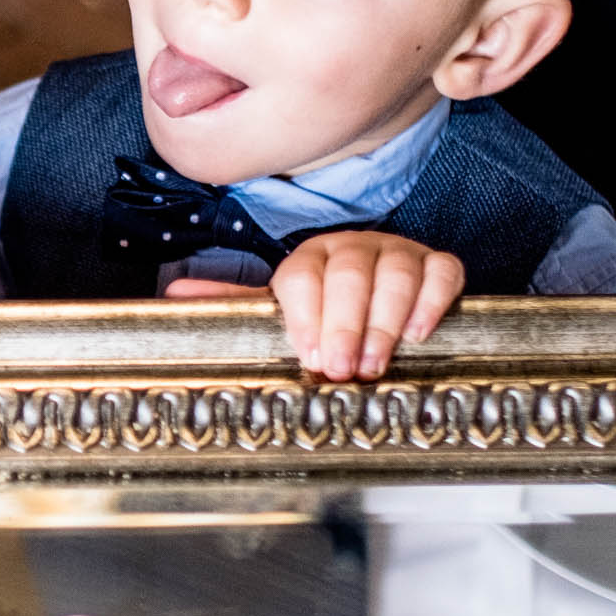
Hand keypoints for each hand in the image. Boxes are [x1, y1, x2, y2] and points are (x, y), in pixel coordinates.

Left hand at [170, 229, 463, 379]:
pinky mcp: (436, 263)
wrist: (379, 291)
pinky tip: (420, 333)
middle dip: (344, 323)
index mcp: (309, 257)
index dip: (305, 315)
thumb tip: (173, 296)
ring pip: (395, 272)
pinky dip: (432, 300)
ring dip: (385, 319)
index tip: (310, 355)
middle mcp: (352, 247)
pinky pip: (442, 271)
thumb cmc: (323, 308)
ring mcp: (397, 253)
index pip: (302, 276)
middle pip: (348, 274)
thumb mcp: (278, 308)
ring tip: (376, 362)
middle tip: (342, 368)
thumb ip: (235, 304)